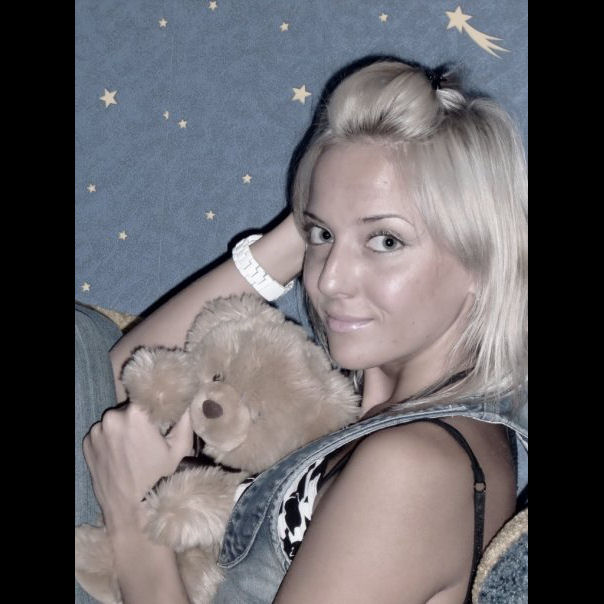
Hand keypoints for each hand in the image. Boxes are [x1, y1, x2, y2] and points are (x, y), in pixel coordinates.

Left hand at [83, 404, 192, 533]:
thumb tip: (189, 399)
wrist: (129, 509)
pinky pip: (104, 432)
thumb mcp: (179, 449)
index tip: (163, 411)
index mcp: (136, 415)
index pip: (148, 394)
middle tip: (151, 435)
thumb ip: (185, 419)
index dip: (157, 402)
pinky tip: (121, 454)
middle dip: (141, 417)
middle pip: (132, 407)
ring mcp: (97, 430)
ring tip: (134, 448)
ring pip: (117, 419)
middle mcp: (113, 418)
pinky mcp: (87, 442)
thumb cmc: (158, 478)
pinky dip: (112, 438)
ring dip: (125, 427)